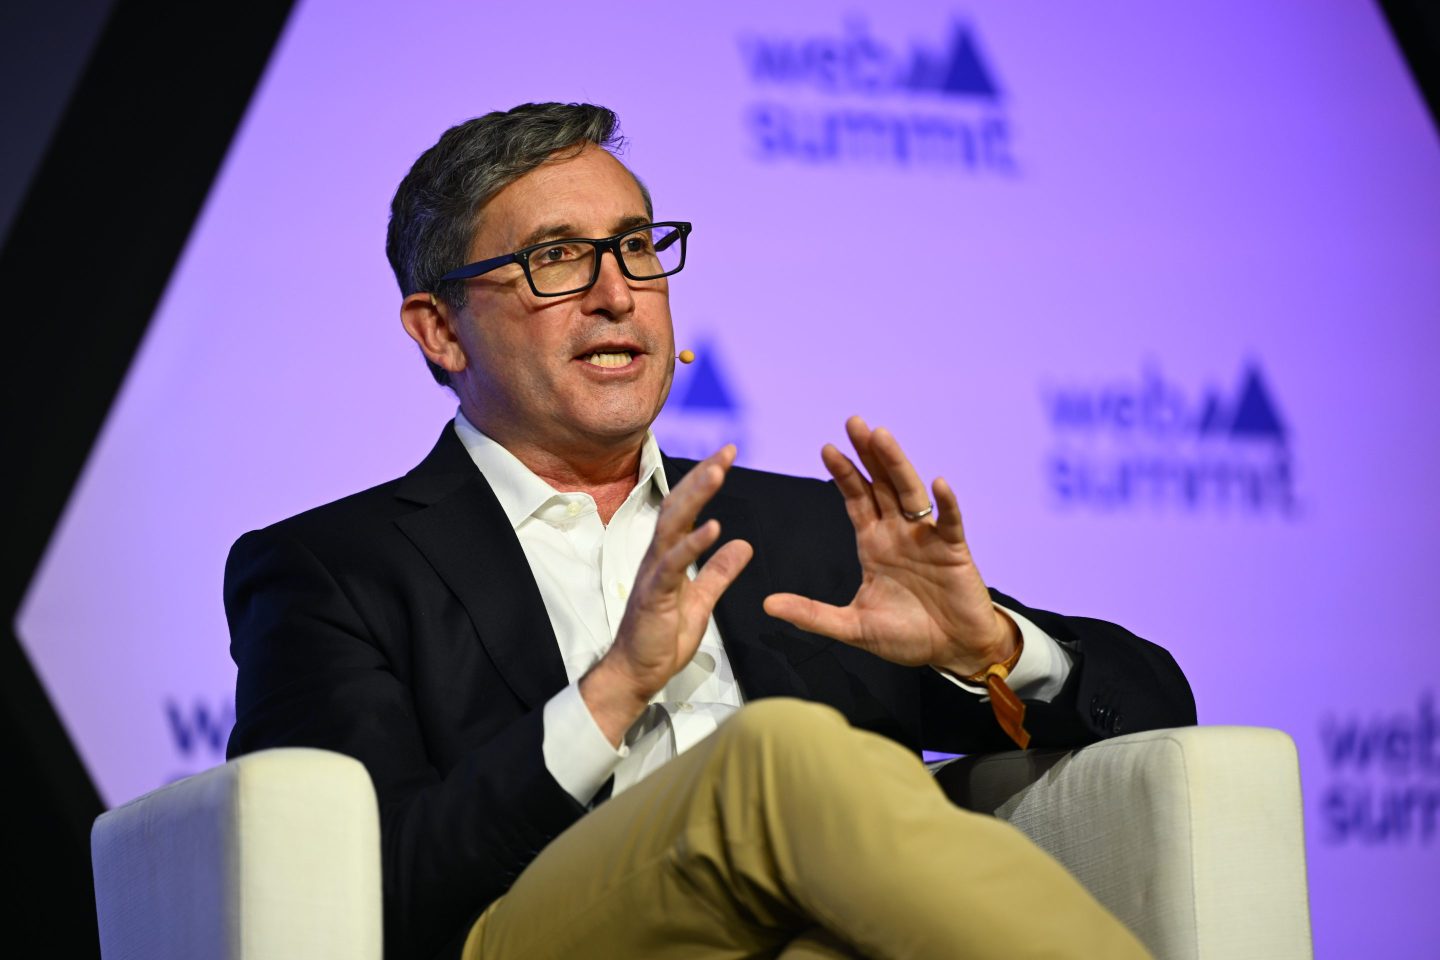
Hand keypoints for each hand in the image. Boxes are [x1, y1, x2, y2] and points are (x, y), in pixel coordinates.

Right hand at [582, 445, 753, 745]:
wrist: (637, 673)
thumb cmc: (662, 636)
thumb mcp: (702, 600)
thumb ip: (719, 573)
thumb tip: (743, 545)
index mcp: (670, 554)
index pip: (688, 508)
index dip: (706, 480)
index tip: (726, 454)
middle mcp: (659, 555)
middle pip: (679, 506)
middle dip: (702, 476)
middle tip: (726, 451)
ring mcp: (654, 573)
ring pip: (674, 525)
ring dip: (696, 497)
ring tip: (717, 473)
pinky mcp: (654, 594)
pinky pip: (673, 564)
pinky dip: (693, 544)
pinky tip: (713, 528)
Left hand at [763, 417, 1016, 677]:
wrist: (954, 651)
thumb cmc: (908, 636)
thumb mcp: (853, 627)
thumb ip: (812, 615)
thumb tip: (766, 604)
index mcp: (874, 543)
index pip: (856, 499)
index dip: (844, 473)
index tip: (827, 447)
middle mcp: (900, 533)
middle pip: (881, 485)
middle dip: (868, 454)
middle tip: (853, 422)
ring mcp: (928, 539)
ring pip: (911, 494)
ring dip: (896, 465)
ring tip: (882, 436)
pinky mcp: (955, 552)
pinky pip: (951, 523)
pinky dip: (947, 504)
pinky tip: (938, 482)